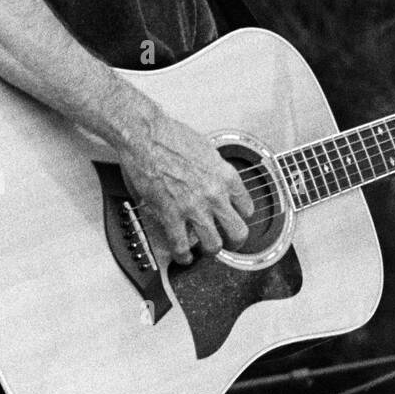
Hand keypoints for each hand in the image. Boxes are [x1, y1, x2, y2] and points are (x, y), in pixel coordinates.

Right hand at [118, 110, 254, 264]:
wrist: (147, 136)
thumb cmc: (171, 136)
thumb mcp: (206, 150)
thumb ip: (213, 170)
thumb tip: (210, 181)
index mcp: (226, 175)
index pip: (247, 206)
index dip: (241, 216)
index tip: (236, 218)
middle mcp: (215, 194)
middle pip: (237, 231)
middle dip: (234, 241)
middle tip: (229, 242)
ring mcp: (194, 207)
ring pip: (213, 245)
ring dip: (209, 249)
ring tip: (204, 250)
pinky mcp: (171, 215)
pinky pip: (181, 245)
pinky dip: (183, 256)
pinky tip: (183, 257)